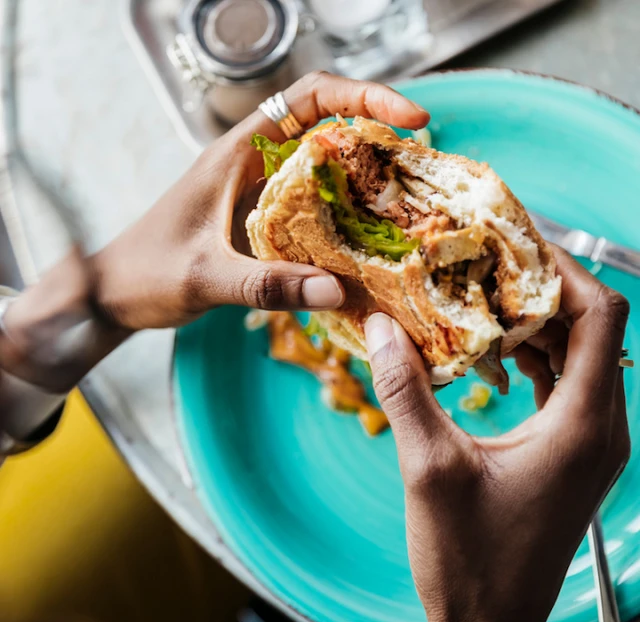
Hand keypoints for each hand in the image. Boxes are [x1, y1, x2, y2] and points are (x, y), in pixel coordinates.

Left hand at [0, 72, 428, 391]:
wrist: (113, 293)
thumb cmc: (147, 273)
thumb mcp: (205, 277)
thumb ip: (266, 285)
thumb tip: (336, 291)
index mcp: (237, 154)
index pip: (307, 99)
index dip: (362, 96)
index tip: (407, 117)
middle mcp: (253, 164)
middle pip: (325, 126)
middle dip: (375, 134)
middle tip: (418, 164)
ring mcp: (259, 192)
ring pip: (323, 167)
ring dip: (363, 176)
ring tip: (405, 200)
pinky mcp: (262, 220)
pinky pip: (313, 206)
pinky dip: (343, 214)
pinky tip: (365, 240)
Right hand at [364, 247, 629, 621]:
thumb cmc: (470, 562)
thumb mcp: (428, 468)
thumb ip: (406, 390)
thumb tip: (381, 327)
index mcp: (582, 425)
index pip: (600, 317)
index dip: (563, 269)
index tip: (517, 241)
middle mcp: (599, 429)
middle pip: (590, 329)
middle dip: (541, 288)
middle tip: (487, 262)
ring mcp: (587, 444)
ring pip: (576, 356)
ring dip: (533, 323)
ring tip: (482, 299)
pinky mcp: (569, 455)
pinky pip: (562, 386)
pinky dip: (531, 358)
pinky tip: (489, 355)